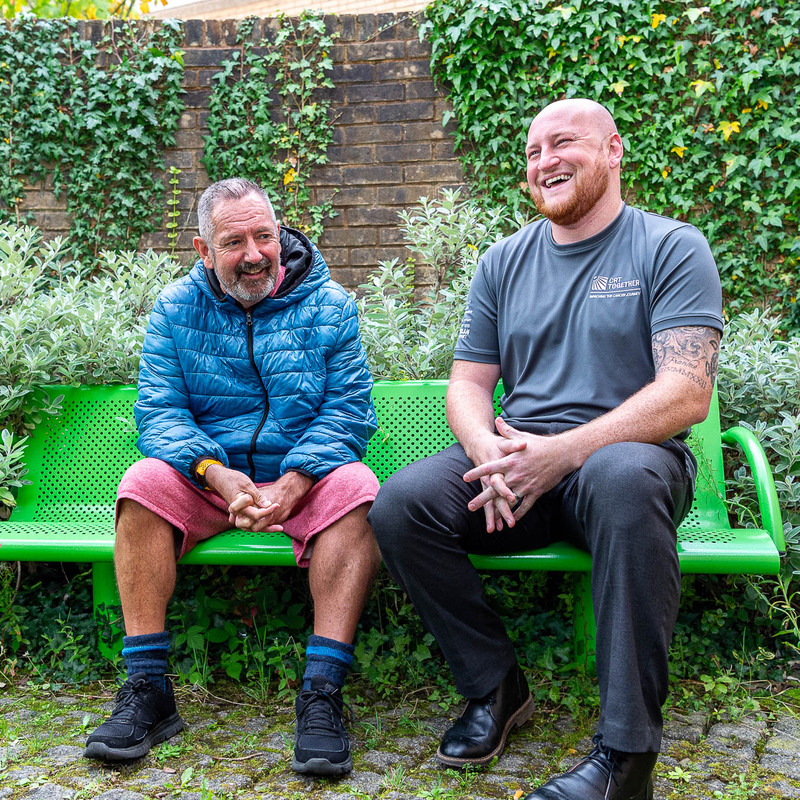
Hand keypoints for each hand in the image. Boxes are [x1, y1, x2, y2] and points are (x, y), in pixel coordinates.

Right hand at [205, 464, 283, 531]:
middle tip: (278, 510)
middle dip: (267, 519)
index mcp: (237, 507)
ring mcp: (237, 515)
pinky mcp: (240, 514)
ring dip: (265, 527)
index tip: (276, 505)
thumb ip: (257, 496)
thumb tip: (268, 504)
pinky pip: (250, 524)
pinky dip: (260, 525)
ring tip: (278, 527)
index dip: (267, 511)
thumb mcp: (247, 484)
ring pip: (252, 527)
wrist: (221, 479)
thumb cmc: (233, 479)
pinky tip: (271, 526)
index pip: (255, 515)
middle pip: (254, 523)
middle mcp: (236, 514)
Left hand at [464, 417, 580, 521]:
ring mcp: (525, 485)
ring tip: (489, 517)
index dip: (476, 473)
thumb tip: (498, 420)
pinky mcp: (535, 492)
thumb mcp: (522, 436)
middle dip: (482, 498)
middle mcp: (516, 474)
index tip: (465, 478)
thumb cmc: (540, 444)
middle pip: (495, 488)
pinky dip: (517, 514)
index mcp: (510, 461)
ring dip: (498, 510)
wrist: (562, 454)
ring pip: (508, 500)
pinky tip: (510, 521)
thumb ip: (507, 431)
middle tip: (470, 506)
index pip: (489, 468)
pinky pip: (525, 506)